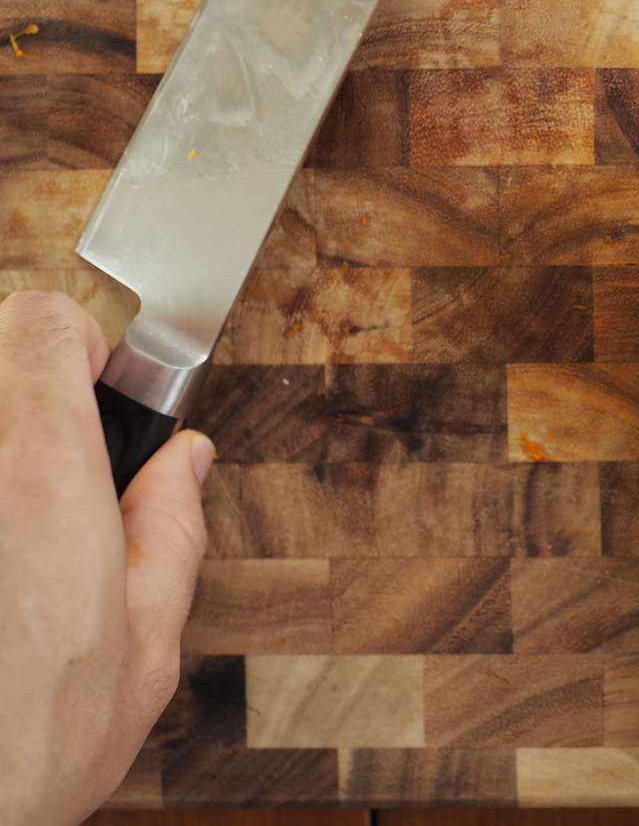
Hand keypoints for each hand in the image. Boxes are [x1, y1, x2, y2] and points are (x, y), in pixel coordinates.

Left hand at [0, 292, 214, 825]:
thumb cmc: (24, 752)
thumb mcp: (146, 646)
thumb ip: (170, 531)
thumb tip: (183, 464)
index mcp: (42, 478)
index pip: (42, 322)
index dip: (78, 339)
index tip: (96, 385)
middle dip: (29, 393)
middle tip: (58, 467)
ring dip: (4, 451)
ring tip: (20, 534)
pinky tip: (4, 572)